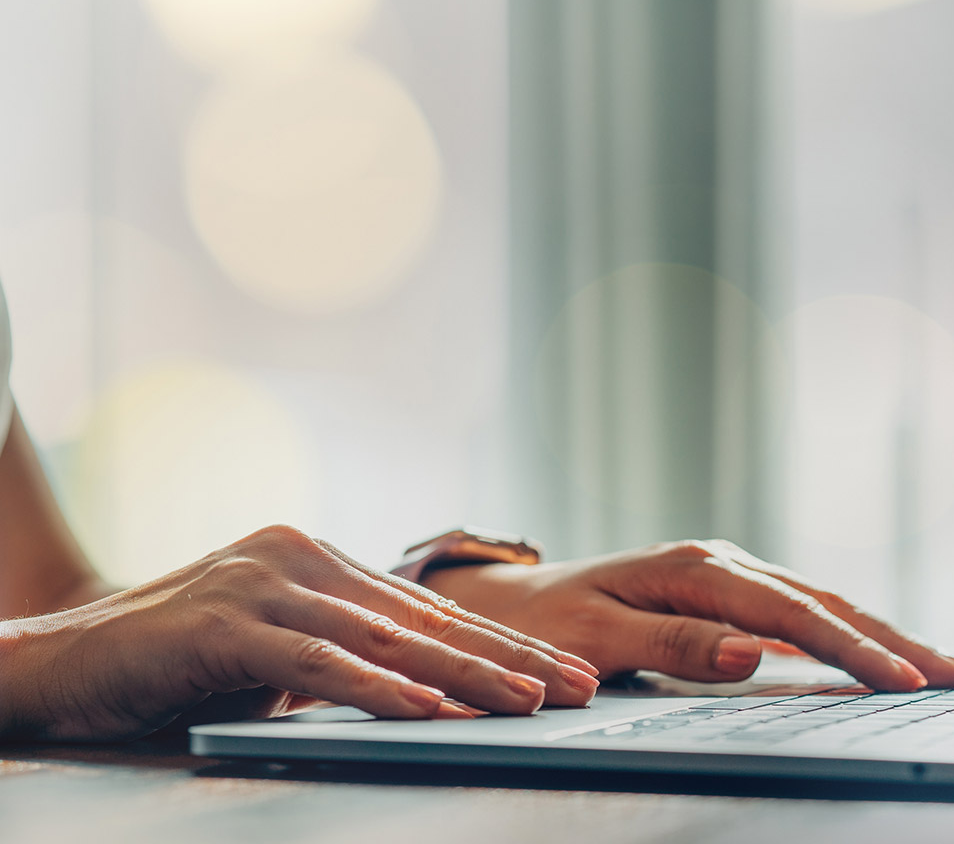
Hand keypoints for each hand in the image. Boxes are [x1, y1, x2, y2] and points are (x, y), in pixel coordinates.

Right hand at [0, 525, 598, 740]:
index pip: (430, 611)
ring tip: (529, 703)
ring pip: (386, 638)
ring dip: (466, 675)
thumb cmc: (176, 666)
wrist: (59, 664)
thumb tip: (433, 690)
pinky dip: (379, 689)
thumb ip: (347, 656)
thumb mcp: (279, 656)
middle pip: (426, 619)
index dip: (503, 644)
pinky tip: (429, 711)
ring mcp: (262, 582)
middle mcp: (301, 555)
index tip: (567, 672)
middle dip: (510, 658)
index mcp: (321, 559)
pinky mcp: (223, 623)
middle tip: (579, 687)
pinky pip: (318, 663)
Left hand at [424, 539, 953, 691]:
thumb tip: (753, 654)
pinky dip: (846, 633)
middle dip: (893, 638)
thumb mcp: (602, 638)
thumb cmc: (551, 627)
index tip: (904, 679)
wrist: (514, 605)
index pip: (795, 616)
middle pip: (824, 603)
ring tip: (939, 663)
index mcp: (698, 571)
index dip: (855, 649)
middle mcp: (722, 564)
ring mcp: (728, 577)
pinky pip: (799, 615)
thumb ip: (677, 645)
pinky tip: (876, 652)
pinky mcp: (727, 594)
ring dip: (880, 633)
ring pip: (820, 605)